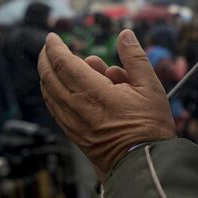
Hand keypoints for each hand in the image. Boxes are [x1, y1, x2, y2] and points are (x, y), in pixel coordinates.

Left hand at [38, 30, 175, 173]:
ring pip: (50, 96)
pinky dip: (52, 96)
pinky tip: (57, 92)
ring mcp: (75, 125)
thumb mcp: (151, 87)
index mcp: (96, 94)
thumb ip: (135, 58)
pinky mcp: (76, 137)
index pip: (65, 64)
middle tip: (49, 47)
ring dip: (47, 77)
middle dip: (46, 59)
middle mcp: (80, 109)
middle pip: (51, 78)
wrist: (146, 163)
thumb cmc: (151, 125)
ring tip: (54, 66)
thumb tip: (125, 35)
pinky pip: (55, 112)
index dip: (55, 48)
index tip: (52, 37)